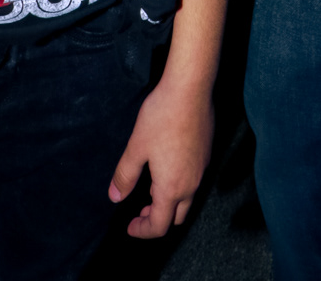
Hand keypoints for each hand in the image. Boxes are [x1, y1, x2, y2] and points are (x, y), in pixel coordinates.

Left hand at [108, 74, 213, 239]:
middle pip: (176, 217)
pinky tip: (167, 167)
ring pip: (187, 200)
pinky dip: (179, 186)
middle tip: (140, 211)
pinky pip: (193, 182)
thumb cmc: (161, 117)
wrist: (190, 89)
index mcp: (171, 188)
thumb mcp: (136, 147)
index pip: (159, 226)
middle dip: (157, 219)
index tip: (130, 226)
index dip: (143, 230)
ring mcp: (201, 170)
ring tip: (152, 189)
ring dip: (169, 202)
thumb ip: (125, 176)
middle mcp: (191, 184)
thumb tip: (114, 197)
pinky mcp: (206, 154)